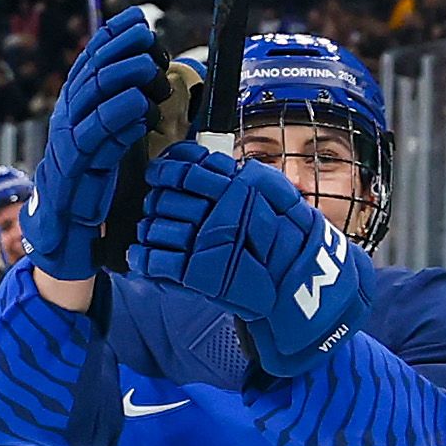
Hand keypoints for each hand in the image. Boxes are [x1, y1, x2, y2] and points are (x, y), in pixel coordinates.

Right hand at [35, 5, 182, 294]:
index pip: (90, 64)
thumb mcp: (113, 145)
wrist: (65, 241)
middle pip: (89, 74)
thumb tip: (153, 83)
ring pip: (89, 100)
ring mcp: (65, 144)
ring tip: (148, 63)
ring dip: (120, 77)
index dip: (111, 38)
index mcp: (74, 111)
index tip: (137, 18)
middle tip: (147, 34)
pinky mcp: (71, 170)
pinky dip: (116, 119)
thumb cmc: (93, 192)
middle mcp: (65, 121)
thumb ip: (125, 115)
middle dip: (118, 49)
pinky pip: (93, 138)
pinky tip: (138, 106)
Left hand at [122, 145, 366, 381]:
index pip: (188, 166)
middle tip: (157, 205)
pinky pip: (156, 261)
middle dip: (157, 200)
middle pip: (166, 195)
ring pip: (156, 225)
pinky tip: (141, 259)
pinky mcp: (197, 273)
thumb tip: (200, 160)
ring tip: (151, 234)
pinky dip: (143, 259)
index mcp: (237, 185)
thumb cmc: (290, 241)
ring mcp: (207, 240)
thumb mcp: (275, 195)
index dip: (168, 167)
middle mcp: (220, 208)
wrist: (304, 285)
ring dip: (149, 229)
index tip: (161, 172)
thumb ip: (242, 178)